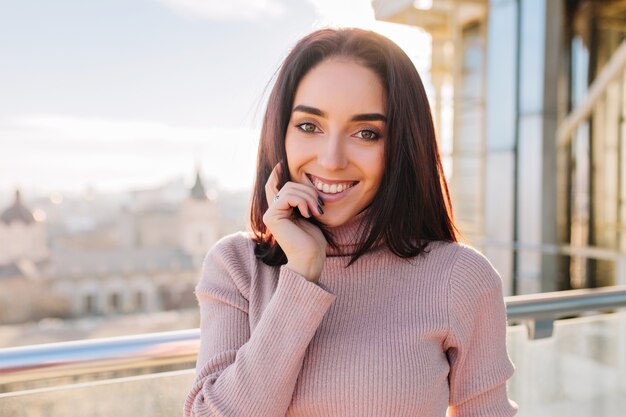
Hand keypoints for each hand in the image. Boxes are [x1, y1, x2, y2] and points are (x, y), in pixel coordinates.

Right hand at [263, 162, 326, 282]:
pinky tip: (307, 214)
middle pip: (288, 186)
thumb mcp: (309, 214)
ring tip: (316, 211)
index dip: (275, 174)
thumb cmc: (313, 241)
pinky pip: (288, 196)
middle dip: (308, 191)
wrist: (310, 258)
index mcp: (280, 211)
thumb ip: (302, 200)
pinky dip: (302, 202)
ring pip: (289, 189)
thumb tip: (302, 183)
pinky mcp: (271, 216)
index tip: (281, 165)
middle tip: (319, 205)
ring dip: (308, 197)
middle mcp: (271, 212)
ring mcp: (269, 214)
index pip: (273, 187)